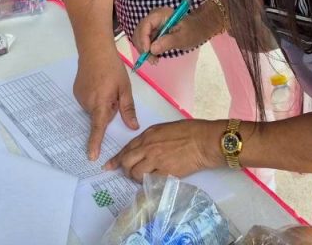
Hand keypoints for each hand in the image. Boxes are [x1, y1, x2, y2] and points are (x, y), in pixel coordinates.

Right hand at [74, 46, 138, 161]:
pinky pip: (88, 101)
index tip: (92, 156)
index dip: (95, 143)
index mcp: (100, 103)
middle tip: (114, 92)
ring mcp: (80, 97)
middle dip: (109, 109)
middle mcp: (87, 103)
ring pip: (95, 108)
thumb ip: (128, 109)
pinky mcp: (76, 92)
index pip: (98, 128)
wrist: (94, 49)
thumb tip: (133, 127)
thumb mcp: (125, 88)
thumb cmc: (112, 67)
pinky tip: (97, 83)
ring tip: (105, 84)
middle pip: (100, 116)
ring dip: (102, 102)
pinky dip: (94, 97)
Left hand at [105, 120, 224, 181]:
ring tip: (144, 177)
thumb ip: (151, 139)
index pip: (127, 148)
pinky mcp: (165, 173)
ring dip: (137, 178)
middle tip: (128, 173)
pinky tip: (154, 181)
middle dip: (124, 169)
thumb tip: (143, 149)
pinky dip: (149, 182)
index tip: (109, 166)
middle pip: (126, 162)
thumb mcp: (164, 129)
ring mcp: (156, 161)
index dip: (116, 159)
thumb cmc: (189, 131)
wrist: (203, 141)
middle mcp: (148, 147)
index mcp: (148, 135)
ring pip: (135, 174)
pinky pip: (150, 181)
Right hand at [132, 4, 219, 60]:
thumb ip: (168, 42)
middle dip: (143, 46)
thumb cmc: (193, 31)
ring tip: (154, 60)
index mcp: (161, 14)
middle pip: (140, 31)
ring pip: (140, 37)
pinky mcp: (153, 32)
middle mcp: (153, 17)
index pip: (146, 24)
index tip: (147, 52)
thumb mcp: (183, 38)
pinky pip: (145, 41)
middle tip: (152, 60)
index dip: (143, 38)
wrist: (198, 29)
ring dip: (144, 50)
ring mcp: (152, 25)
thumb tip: (152, 49)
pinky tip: (154, 56)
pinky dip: (147, 50)